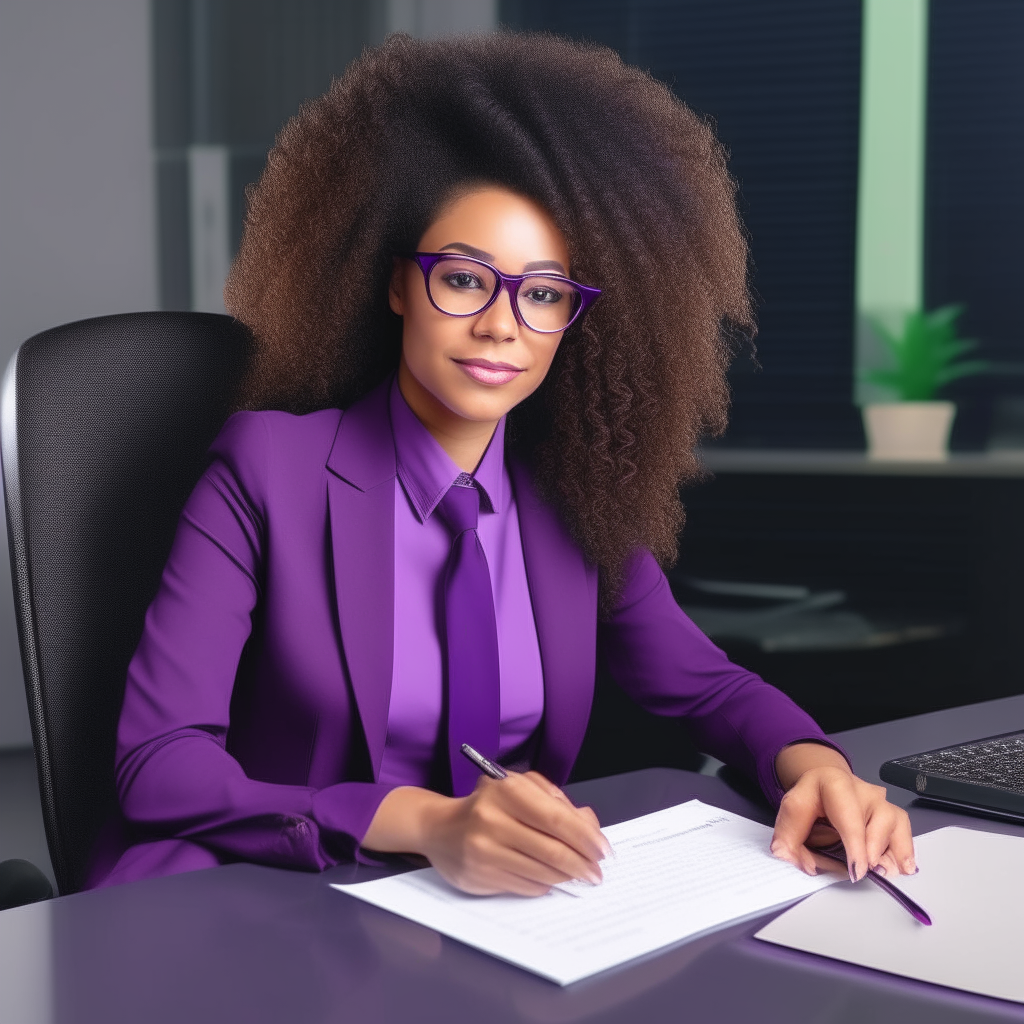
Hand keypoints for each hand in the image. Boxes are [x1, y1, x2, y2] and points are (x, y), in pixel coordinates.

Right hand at [362, 773, 610, 896]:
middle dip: (582, 864)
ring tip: (576, 876)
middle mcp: (492, 818)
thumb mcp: (520, 789)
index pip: (557, 819)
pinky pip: (526, 886)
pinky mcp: (480, 875)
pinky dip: (544, 885)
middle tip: (596, 873)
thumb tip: (590, 824)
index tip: (603, 851)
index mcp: (507, 790)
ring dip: (566, 877)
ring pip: (542, 872)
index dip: (586, 838)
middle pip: (552, 850)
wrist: (438, 828)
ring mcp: (484, 849)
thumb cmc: (487, 805)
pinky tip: (548, 879)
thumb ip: (556, 801)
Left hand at [771, 742, 914, 882]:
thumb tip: (791, 859)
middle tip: (865, 873)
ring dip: (892, 852)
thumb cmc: (811, 801)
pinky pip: (904, 831)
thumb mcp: (792, 813)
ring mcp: (880, 801)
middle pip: (877, 818)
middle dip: (873, 849)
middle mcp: (862, 790)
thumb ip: (787, 837)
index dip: (854, 842)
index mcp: (833, 783)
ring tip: (882, 872)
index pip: (848, 811)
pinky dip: (904, 852)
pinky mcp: (892, 814)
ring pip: (895, 822)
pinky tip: (901, 868)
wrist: (826, 785)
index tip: (856, 870)